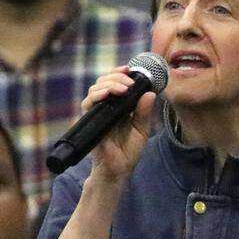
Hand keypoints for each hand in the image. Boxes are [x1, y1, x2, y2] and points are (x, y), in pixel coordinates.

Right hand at [81, 66, 156, 183]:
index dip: (120, 73)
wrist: (118, 170)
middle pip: (104, 81)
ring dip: (110, 84)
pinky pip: (88, 103)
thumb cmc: (128, 151)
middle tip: (129, 81)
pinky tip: (108, 94)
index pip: (114, 82)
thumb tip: (150, 93)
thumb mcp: (141, 129)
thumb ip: (145, 112)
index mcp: (118, 106)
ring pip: (95, 88)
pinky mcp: (89, 121)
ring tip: (124, 88)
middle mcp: (105, 107)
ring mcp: (96, 113)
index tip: (130, 68)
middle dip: (117, 76)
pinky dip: (97, 95)